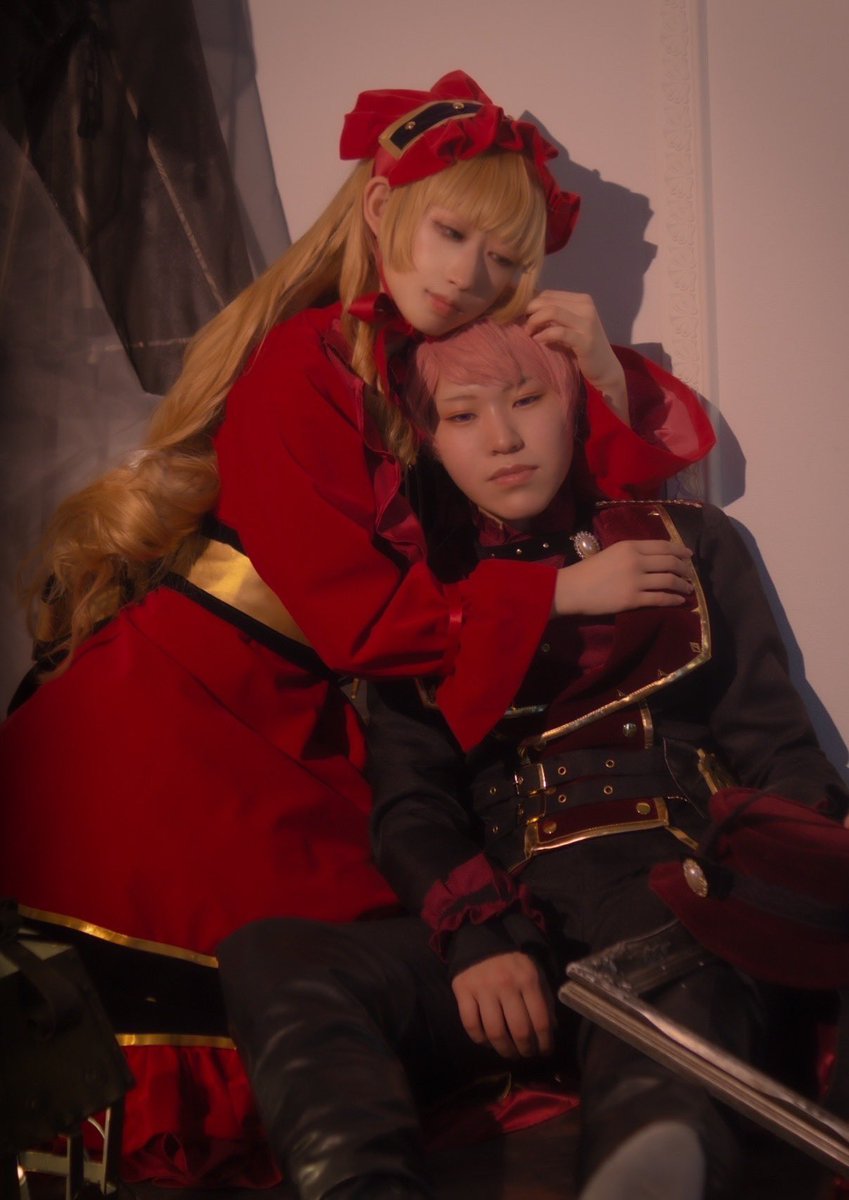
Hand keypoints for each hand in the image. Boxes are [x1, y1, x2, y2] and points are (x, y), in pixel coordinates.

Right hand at [451, 952, 554, 1058]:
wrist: (482, 942)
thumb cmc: (513, 964)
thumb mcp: (535, 974)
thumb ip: (545, 1000)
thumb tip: (552, 1030)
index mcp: (528, 979)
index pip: (540, 1021)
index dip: (545, 1042)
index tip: (545, 1052)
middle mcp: (505, 984)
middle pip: (519, 1030)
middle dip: (526, 1050)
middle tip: (527, 1054)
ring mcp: (482, 988)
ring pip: (495, 1032)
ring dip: (505, 1050)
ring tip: (510, 1053)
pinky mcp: (463, 991)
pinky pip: (471, 1025)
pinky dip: (480, 1040)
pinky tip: (488, 1042)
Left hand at [524, 290, 628, 423]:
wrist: (604, 368)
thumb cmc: (583, 346)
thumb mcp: (570, 326)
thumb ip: (555, 315)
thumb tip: (529, 308)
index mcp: (582, 300)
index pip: (549, 294)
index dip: (532, 304)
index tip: (525, 318)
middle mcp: (586, 307)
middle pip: (548, 301)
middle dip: (531, 312)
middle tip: (525, 326)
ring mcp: (587, 323)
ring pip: (552, 312)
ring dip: (535, 322)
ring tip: (530, 333)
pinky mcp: (585, 340)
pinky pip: (558, 332)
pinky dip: (544, 335)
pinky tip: (539, 341)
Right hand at [552, 540, 694, 616]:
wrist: (571, 589)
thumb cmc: (589, 571)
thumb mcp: (612, 552)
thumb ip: (633, 553)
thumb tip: (656, 558)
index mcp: (630, 546)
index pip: (664, 546)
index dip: (680, 551)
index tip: (689, 556)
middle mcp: (636, 560)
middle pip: (670, 562)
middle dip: (685, 569)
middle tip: (690, 575)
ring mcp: (636, 580)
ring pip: (669, 580)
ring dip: (683, 585)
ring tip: (688, 589)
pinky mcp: (633, 599)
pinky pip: (660, 598)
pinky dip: (674, 599)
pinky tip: (680, 601)